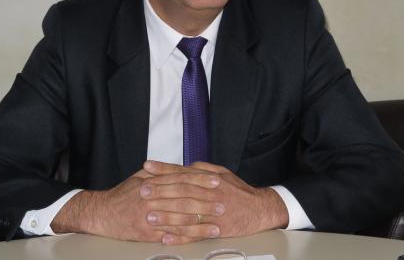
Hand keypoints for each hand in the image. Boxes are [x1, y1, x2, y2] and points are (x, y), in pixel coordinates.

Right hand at [50, 167, 221, 242]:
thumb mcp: (140, 177)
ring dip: (201, 222)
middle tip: (223, 203)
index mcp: (152, 182)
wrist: (101, 213)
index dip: (200, 180)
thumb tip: (182, 167)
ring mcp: (149, 216)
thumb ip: (160, 172)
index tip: (216, 181)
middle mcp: (151, 198)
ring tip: (217, 223)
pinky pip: (170, 235)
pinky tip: (198, 237)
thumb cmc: (122, 195)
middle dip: (206, 201)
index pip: (181, 179)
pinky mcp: (146, 233)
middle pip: (183, 199)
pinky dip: (186, 237)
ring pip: (180, 219)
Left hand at [141, 161, 288, 243]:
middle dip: (160, 191)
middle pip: (182, 191)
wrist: (261, 209)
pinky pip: (196, 234)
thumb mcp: (222, 173)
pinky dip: (180, 237)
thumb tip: (183, 166)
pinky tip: (166, 237)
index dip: (164, 169)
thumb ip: (202, 169)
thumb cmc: (239, 191)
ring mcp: (214, 213)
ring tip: (149, 216)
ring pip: (187, 214)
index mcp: (210, 179)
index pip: (183, 172)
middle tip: (142, 190)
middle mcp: (211, 194)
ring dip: (166, 216)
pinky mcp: (217, 230)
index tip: (147, 167)